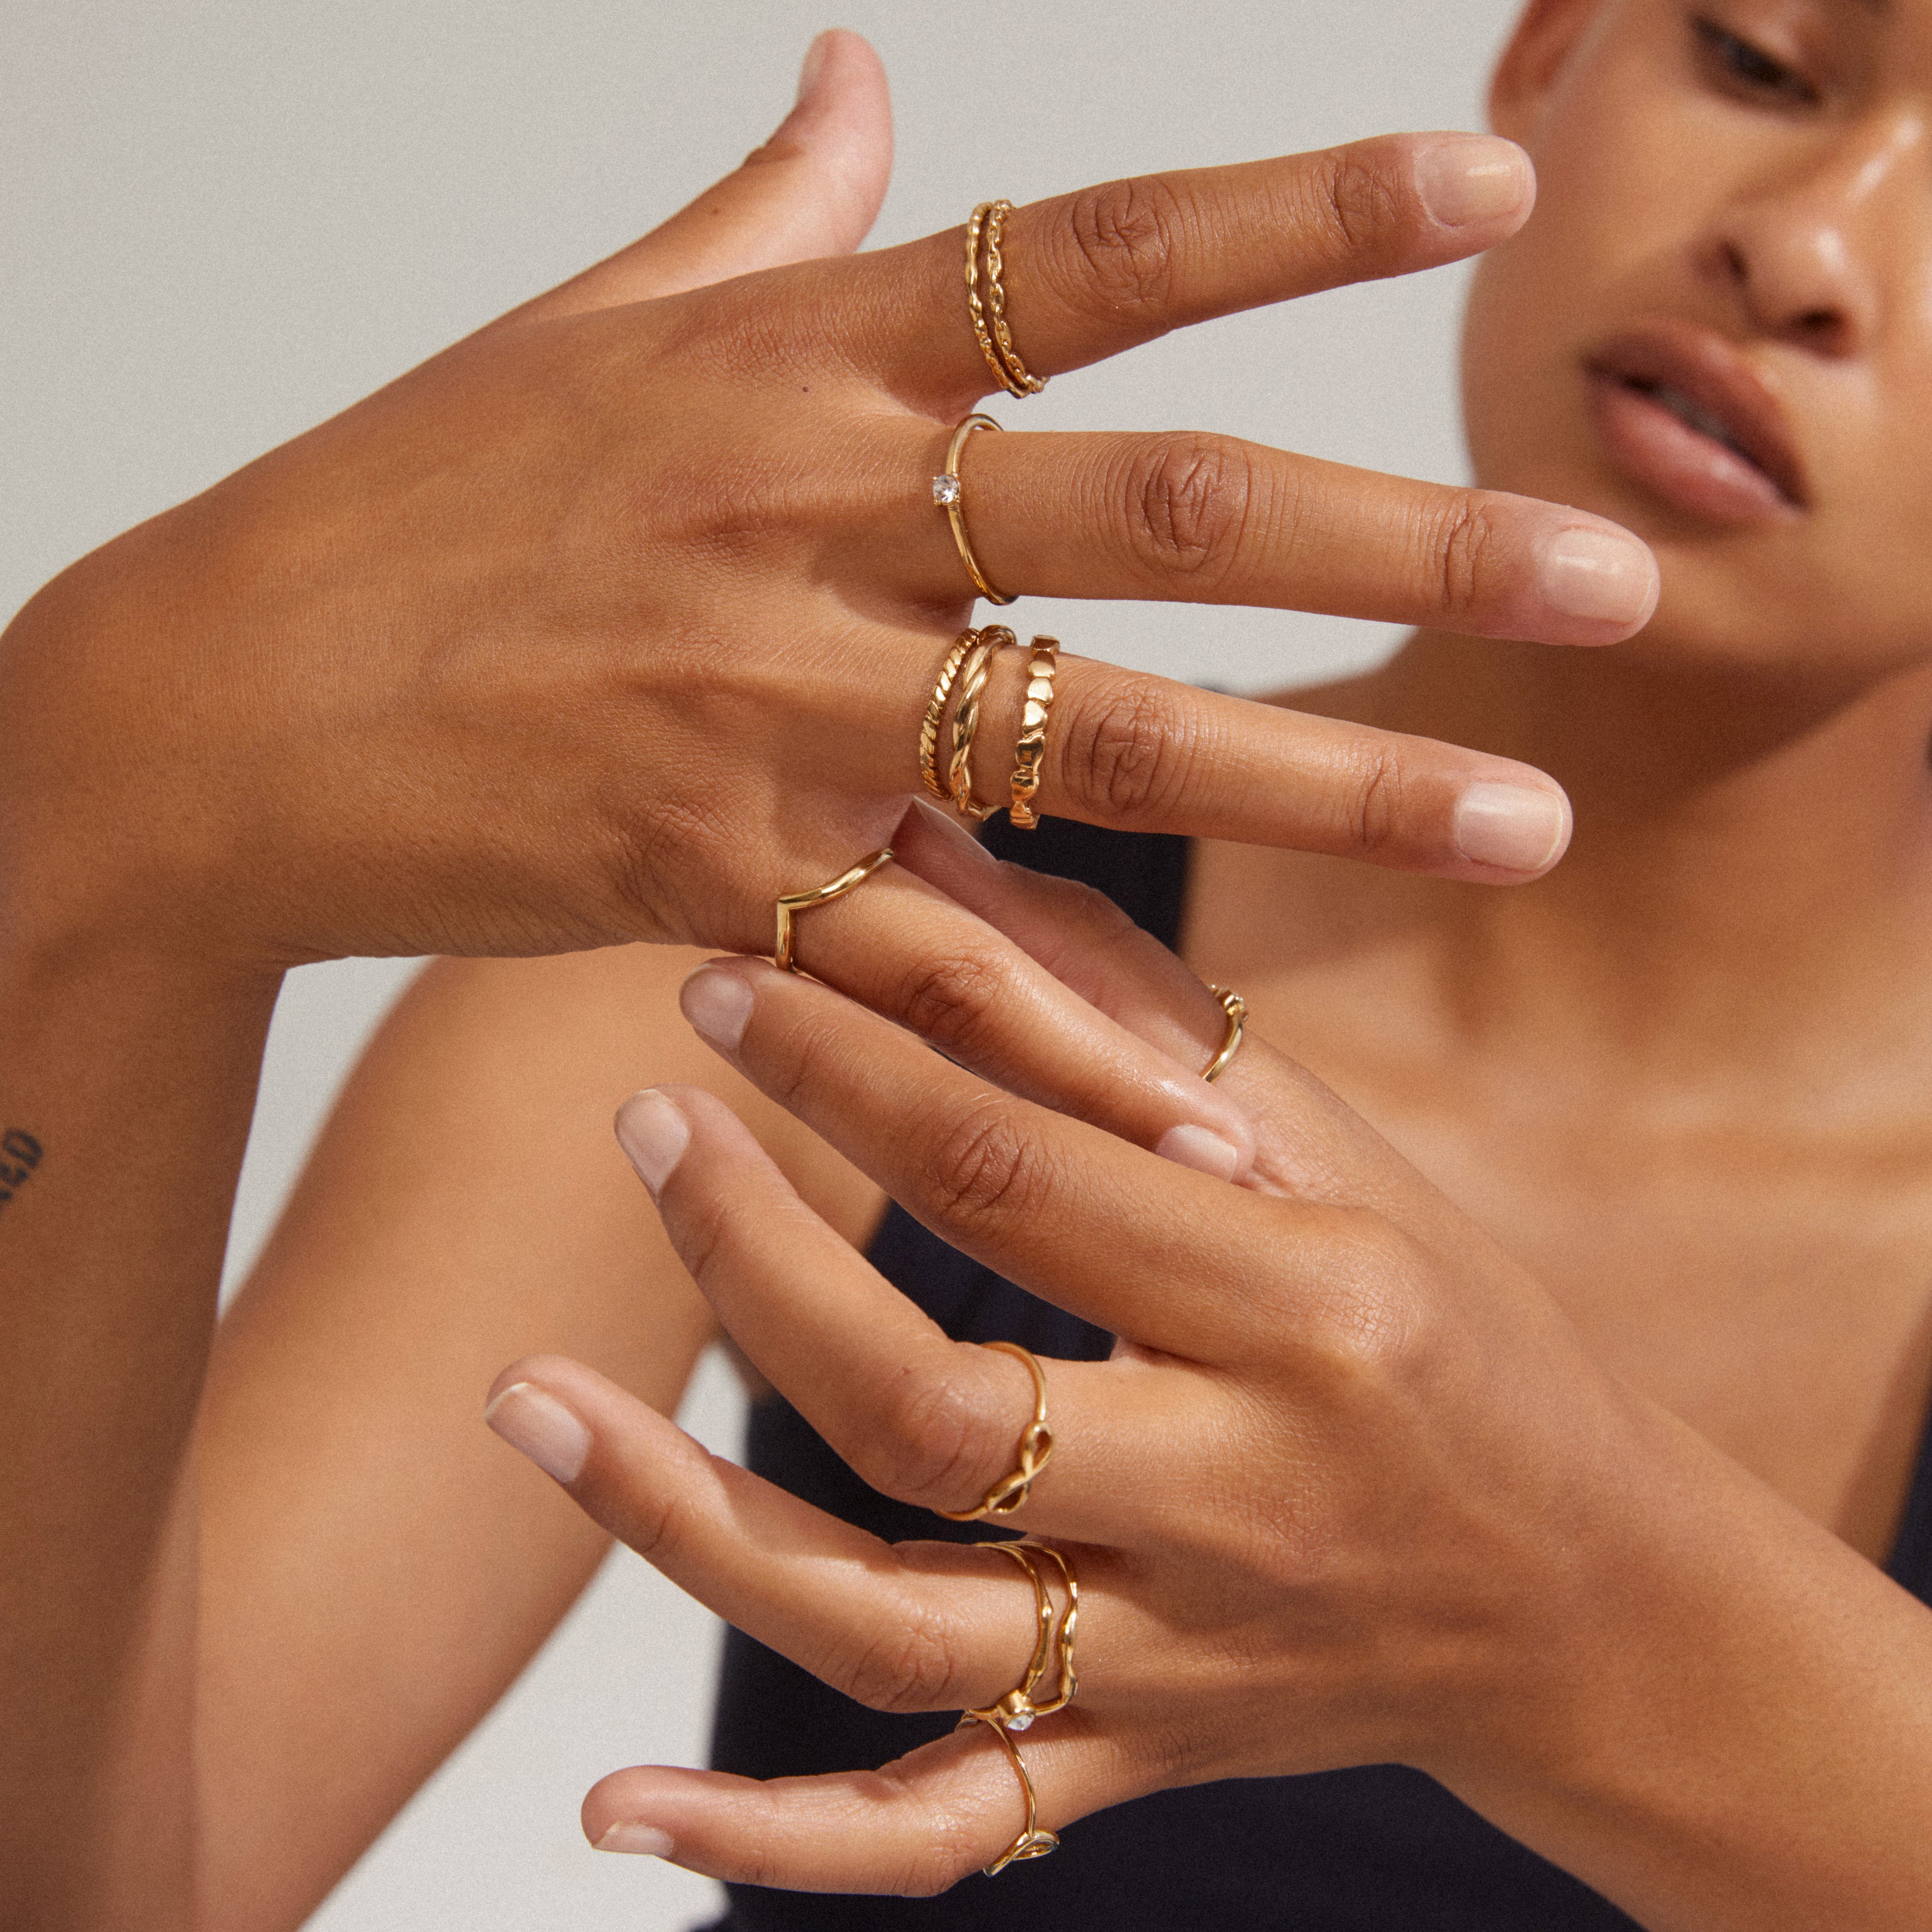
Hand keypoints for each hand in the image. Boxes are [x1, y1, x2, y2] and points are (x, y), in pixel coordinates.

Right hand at [0, 32, 1654, 989]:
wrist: (215, 698)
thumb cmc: (409, 505)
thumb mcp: (590, 325)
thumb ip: (759, 213)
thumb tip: (865, 75)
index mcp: (792, 361)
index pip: (1088, 253)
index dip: (1294, 202)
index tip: (1485, 168)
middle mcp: (806, 514)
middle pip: (1159, 510)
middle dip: (1400, 541)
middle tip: (1609, 579)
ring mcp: (766, 699)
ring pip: (1093, 740)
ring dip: (1319, 786)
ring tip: (1513, 821)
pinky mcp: (711, 869)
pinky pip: (935, 952)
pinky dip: (1075, 1030)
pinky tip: (1223, 1107)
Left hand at [485, 822, 1931, 1925]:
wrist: (1586, 1597)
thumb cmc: (1456, 1324)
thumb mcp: (1336, 1149)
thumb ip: (1128, 1013)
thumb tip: (938, 855)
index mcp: (1310, 1312)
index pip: (1028, 1178)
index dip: (855, 1068)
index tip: (728, 979)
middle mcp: (1237, 1503)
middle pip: (931, 1404)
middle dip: (756, 1256)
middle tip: (644, 1122)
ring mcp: (1173, 1662)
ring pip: (886, 1626)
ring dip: (682, 1519)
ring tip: (524, 1394)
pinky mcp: (1132, 1764)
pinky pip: (936, 1833)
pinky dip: (773, 1838)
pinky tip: (618, 1810)